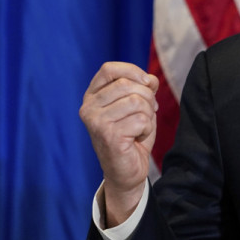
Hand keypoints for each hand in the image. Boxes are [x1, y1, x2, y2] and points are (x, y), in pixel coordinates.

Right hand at [79, 62, 158, 226]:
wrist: (127, 170)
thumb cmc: (132, 135)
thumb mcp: (139, 106)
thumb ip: (143, 88)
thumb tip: (151, 79)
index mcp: (92, 96)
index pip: (109, 69)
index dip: (133, 71)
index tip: (148, 83)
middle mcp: (88, 107)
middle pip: (127, 84)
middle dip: (147, 97)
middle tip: (147, 113)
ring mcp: (95, 122)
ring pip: (137, 101)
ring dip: (148, 115)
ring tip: (140, 127)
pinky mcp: (108, 136)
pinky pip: (141, 120)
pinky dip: (147, 128)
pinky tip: (137, 138)